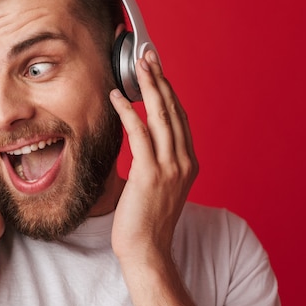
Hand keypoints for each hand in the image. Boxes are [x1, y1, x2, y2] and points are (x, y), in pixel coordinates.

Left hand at [109, 51, 197, 261]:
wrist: (146, 250)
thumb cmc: (145, 220)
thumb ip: (154, 161)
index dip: (169, 91)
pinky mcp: (151, 173)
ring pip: (161, 116)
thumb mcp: (157, 185)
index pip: (180, 118)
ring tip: (138, 65)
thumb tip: (141, 141)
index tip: (158, 71)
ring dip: (149, 87)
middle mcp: (184, 161)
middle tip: (148, 56)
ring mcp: (170, 167)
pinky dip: (128, 112)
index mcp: (188, 163)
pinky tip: (117, 97)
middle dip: (161, 79)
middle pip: (174, 110)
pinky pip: (139, 133)